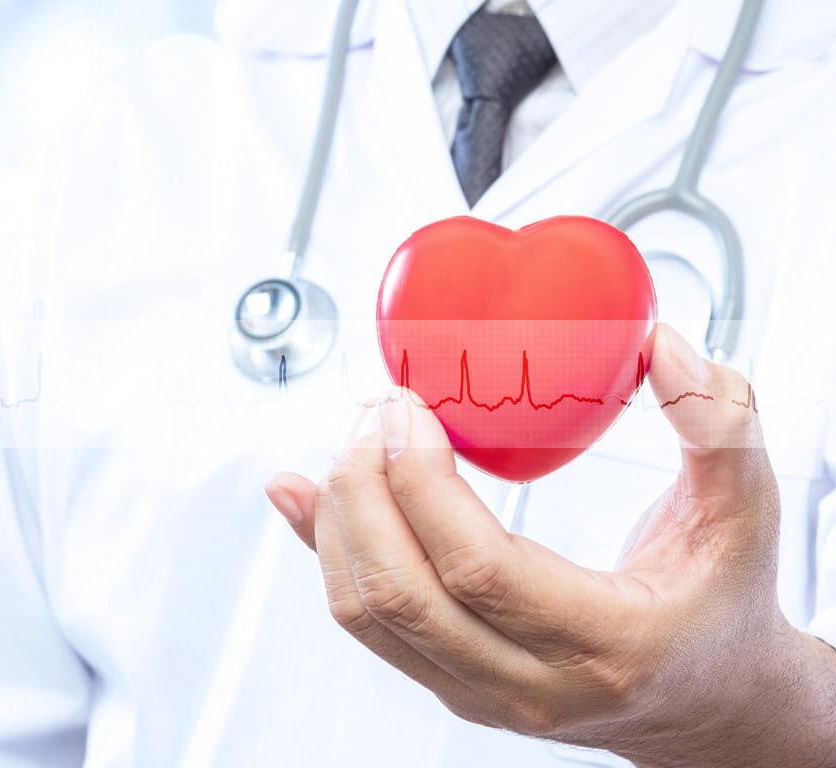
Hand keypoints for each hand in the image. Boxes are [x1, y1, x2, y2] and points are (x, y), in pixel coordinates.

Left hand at [265, 324, 835, 766]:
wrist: (710, 700)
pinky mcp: (447, 682)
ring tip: (355, 440)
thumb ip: (719, 425)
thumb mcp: (748, 512)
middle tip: (375, 412)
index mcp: (607, 644)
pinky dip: (323, 548)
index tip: (407, 410)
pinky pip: (364, 621)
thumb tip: (663, 349)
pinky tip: (302, 495)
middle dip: (366, 489)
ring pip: (367, 613)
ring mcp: (481, 693)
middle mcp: (532, 684)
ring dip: (339, 517)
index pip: (479, 570)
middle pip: (401, 594)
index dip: (421, 484)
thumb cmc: (722, 607)